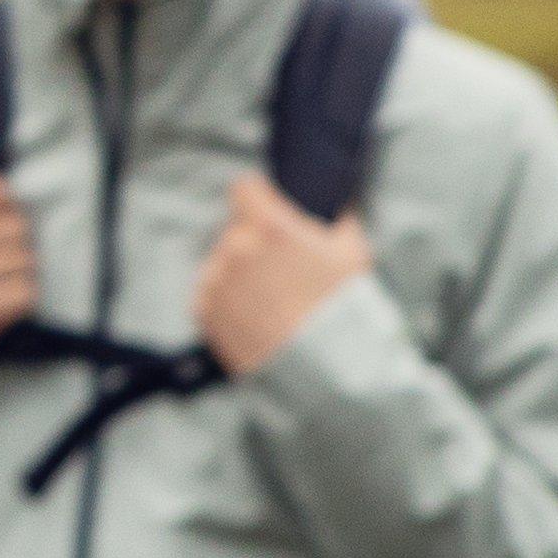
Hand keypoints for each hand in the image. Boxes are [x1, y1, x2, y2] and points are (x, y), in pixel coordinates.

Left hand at [197, 175, 370, 377]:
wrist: (326, 367)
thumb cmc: (343, 309)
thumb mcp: (352, 251)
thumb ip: (336, 216)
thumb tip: (330, 201)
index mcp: (269, 227)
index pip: (244, 189)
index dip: (259, 199)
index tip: (267, 211)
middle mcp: (236, 249)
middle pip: (236, 232)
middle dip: (255, 245)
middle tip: (282, 271)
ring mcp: (217, 282)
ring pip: (222, 264)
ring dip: (239, 274)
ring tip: (271, 300)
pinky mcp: (205, 312)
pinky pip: (210, 295)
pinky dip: (227, 302)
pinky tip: (256, 316)